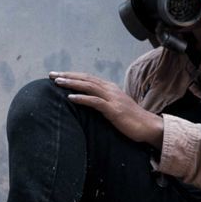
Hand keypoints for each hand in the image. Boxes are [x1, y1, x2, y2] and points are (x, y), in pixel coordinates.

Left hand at [48, 71, 163, 146]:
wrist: (149, 127)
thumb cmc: (132, 120)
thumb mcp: (116, 108)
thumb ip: (104, 103)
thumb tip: (89, 104)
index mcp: (111, 88)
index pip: (88, 78)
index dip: (72, 75)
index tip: (58, 75)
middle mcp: (111, 90)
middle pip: (86, 79)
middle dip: (68, 76)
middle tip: (51, 75)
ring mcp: (113, 99)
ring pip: (89, 86)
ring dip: (72, 83)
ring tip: (57, 82)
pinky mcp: (114, 110)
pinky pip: (95, 101)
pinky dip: (82, 98)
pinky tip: (71, 98)